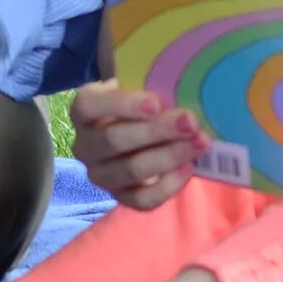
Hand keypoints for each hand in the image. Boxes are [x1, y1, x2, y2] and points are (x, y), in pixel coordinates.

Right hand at [71, 79, 205, 210]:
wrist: (139, 130)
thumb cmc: (140, 101)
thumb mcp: (139, 84)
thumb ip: (150, 82)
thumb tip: (180, 84)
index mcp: (83, 110)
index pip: (89, 106)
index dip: (122, 105)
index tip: (156, 102)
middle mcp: (85, 146)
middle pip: (114, 140)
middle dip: (157, 131)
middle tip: (190, 122)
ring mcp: (101, 175)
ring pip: (130, 170)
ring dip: (169, 156)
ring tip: (199, 143)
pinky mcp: (120, 197)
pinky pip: (142, 200)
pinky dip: (168, 186)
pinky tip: (188, 167)